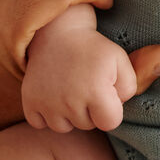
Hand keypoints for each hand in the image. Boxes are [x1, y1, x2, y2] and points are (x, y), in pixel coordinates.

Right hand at [22, 23, 152, 131]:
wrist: (57, 32)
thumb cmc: (92, 48)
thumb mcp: (120, 59)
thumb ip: (130, 86)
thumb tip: (119, 107)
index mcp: (95, 91)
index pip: (110, 123)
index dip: (111, 109)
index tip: (105, 92)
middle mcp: (70, 101)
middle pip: (87, 125)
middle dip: (90, 110)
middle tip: (85, 85)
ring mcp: (47, 103)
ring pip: (64, 127)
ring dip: (68, 114)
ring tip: (69, 88)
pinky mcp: (29, 102)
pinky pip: (40, 124)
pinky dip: (46, 113)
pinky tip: (53, 94)